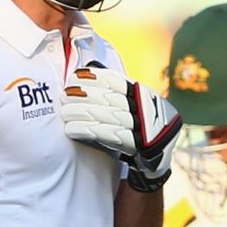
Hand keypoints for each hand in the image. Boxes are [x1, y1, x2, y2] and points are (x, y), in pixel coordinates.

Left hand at [59, 62, 180, 190]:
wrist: (162, 153)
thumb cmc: (142, 125)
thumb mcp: (139, 103)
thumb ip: (120, 90)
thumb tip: (88, 73)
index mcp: (142, 93)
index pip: (114, 80)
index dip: (92, 78)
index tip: (75, 77)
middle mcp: (141, 106)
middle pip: (105, 97)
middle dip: (81, 95)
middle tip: (64, 96)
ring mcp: (139, 125)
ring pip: (102, 114)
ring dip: (79, 112)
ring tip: (64, 113)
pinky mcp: (134, 143)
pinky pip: (105, 133)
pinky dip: (85, 129)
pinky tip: (71, 129)